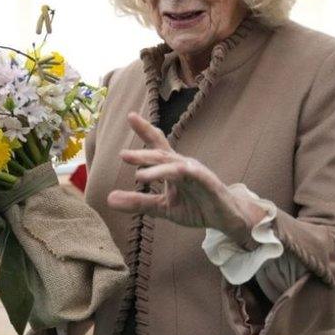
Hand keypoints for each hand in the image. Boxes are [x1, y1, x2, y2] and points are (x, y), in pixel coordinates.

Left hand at [106, 112, 265, 246]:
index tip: (130, 115)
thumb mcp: (163, 207)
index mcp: (171, 167)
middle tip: (123, 155)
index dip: (144, 130)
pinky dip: (188, 174)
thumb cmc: (196, 207)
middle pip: (161, 155)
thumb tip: (108, 199)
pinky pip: (198, 176)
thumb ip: (138, 202)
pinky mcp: (210, 184)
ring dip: (158, 169)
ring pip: (175, 167)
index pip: (156, 146)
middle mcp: (183, 165)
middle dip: (143, 154)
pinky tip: (180, 173)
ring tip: (140, 176)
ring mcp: (197, 173)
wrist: (226, 219)